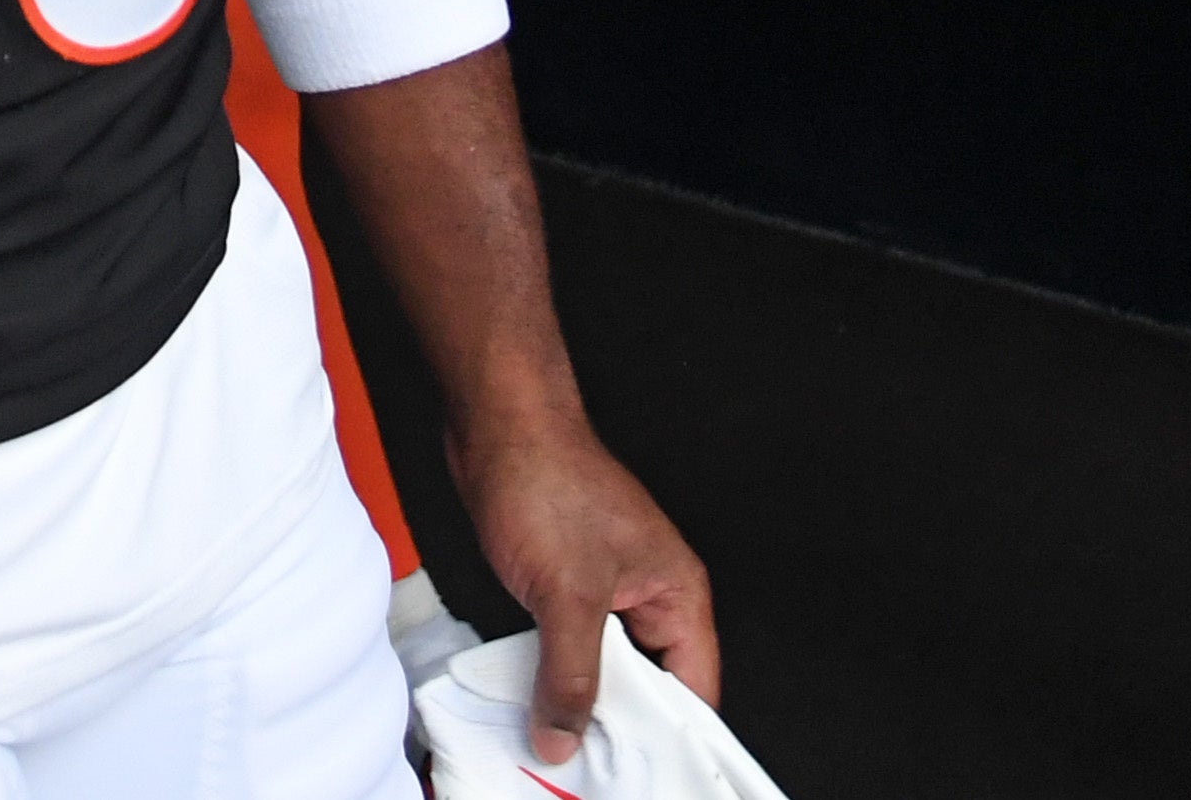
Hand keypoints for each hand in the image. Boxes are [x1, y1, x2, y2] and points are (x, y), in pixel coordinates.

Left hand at [450, 406, 714, 762]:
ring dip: (580, 699)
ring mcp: (604, 588)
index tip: (647, 774)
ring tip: (559, 741)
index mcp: (676, 593)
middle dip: (621, 725)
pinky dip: (553, 673)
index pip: (694, 688)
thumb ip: (570, 674)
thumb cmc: (549, 479)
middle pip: (649, 683)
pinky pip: (568, 645)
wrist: (496, 425)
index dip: (673, 736)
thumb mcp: (566, 595)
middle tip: (591, 765)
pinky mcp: (563, 582)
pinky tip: (533, 700)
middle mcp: (648, 594)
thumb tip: (566, 734)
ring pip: (604, 666)